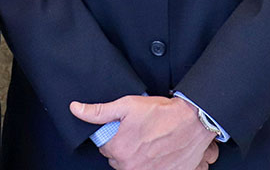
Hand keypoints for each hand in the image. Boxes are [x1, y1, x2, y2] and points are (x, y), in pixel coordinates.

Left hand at [70, 95, 216, 169]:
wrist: (192, 122)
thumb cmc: (162, 113)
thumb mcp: (127, 105)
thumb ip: (99, 111)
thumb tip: (76, 109)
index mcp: (118, 150)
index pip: (105, 147)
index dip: (115, 135)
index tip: (126, 128)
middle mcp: (131, 166)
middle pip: (119, 159)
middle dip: (126, 146)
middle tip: (141, 132)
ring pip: (133, 166)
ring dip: (139, 156)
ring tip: (151, 141)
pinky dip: (152, 164)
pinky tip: (158, 152)